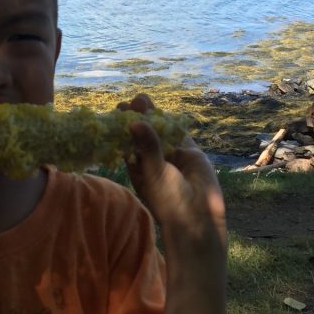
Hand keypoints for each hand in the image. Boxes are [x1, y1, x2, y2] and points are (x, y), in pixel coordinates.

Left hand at [117, 94, 225, 255]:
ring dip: (153, 115)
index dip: (120, 128)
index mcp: (138, 167)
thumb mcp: (154, 173)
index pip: (126, 143)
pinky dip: (173, 122)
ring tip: (142, 99)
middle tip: (129, 101)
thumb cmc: (168, 200)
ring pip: (161, 130)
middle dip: (136, 117)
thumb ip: (148, 147)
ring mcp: (172, 154)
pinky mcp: (189, 151)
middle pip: (143, 133)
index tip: (115, 112)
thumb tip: (134, 122)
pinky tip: (165, 109)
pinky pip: (179, 133)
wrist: (198, 215)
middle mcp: (153, 159)